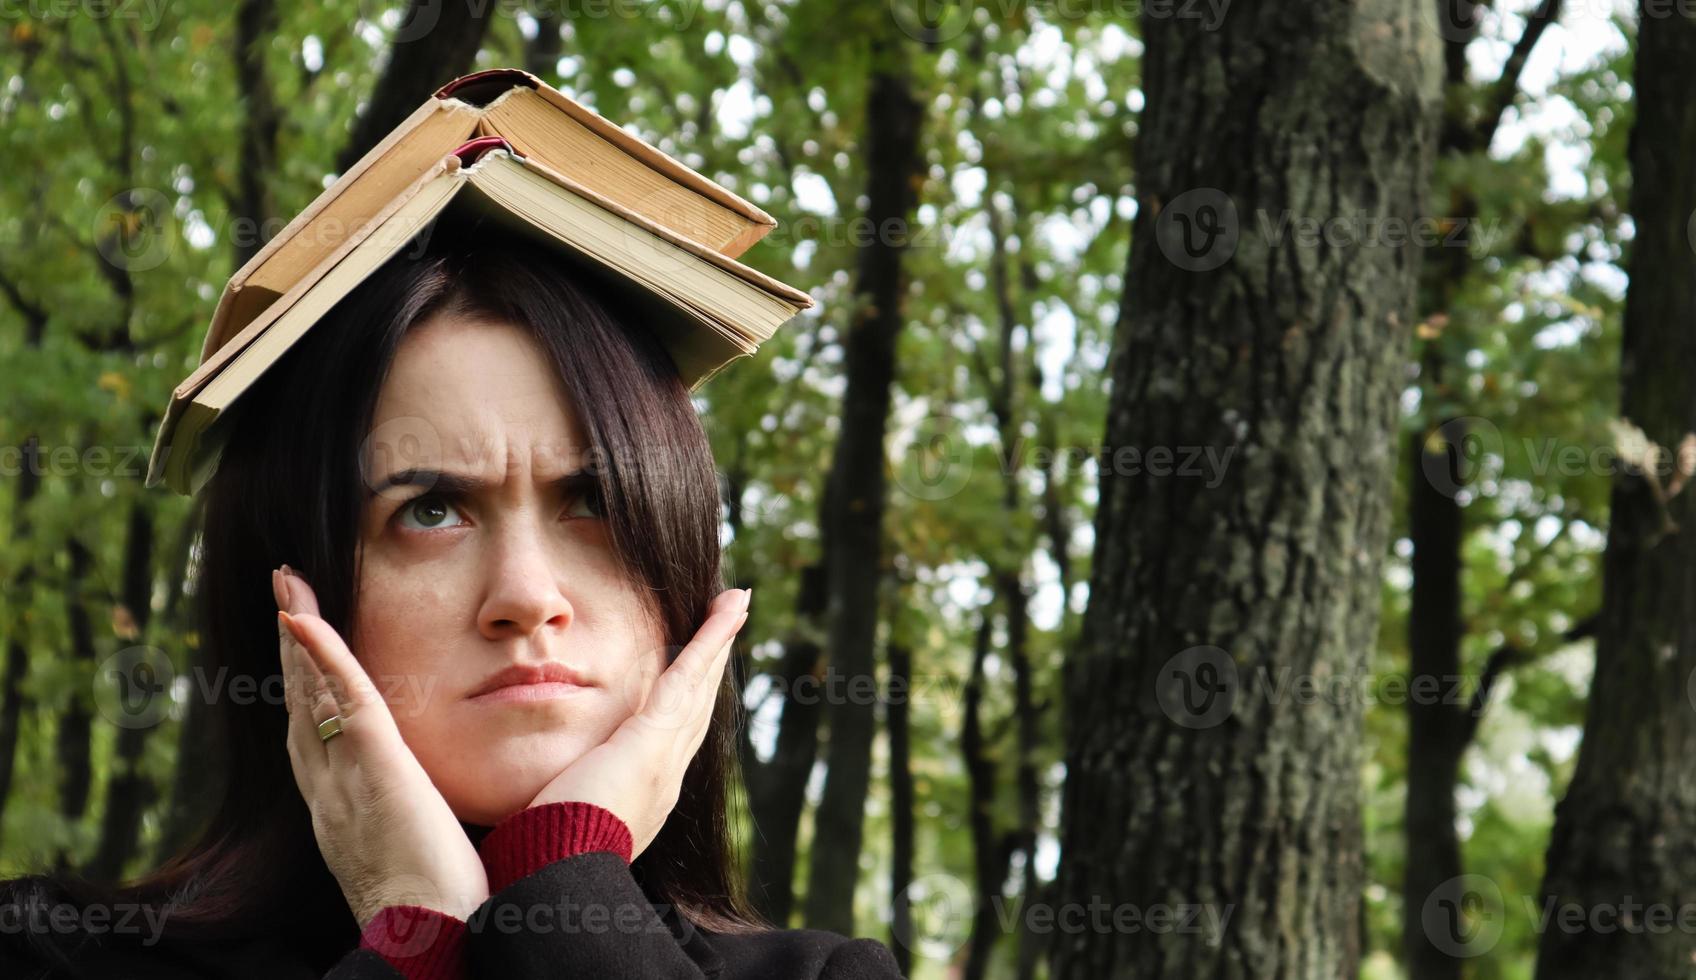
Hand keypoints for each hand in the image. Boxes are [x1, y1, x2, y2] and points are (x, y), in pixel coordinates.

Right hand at [273, 566, 489, 926]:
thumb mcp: (418, 855)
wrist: (434, 943)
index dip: (309, 690)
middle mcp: (331, 792)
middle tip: (284, 599)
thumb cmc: (442, 911)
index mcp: (345, 810)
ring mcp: (344, 779)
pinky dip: (323, 653)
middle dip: (291, 654)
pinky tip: (304, 617)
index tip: (304, 648)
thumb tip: (438, 810)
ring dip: (299, 636)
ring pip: (313, 693)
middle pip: (302, 706)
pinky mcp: (376, 768)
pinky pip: (343, 699)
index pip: (320, 736)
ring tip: (289, 589)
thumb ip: (418, 822)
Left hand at [527, 586, 750, 858]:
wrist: (554, 877)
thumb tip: (522, 802)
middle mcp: (666, 776)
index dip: (685, 699)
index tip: (693, 672)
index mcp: (643, 794)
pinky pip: (688, 679)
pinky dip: (709, 641)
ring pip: (699, 687)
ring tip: (734, 605)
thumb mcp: (549, 823)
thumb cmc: (538, 859)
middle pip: (696, 706)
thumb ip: (549, 801)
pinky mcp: (654, 741)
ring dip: (717, 643)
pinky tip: (726, 608)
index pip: (670, 735)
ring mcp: (666, 758)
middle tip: (728, 622)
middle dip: (712, 665)